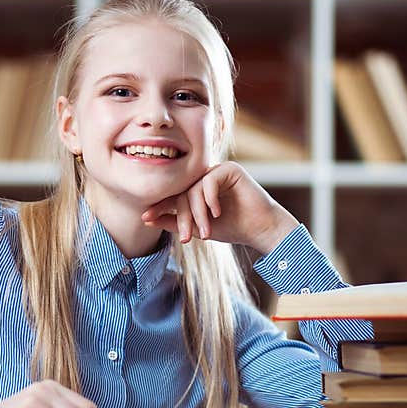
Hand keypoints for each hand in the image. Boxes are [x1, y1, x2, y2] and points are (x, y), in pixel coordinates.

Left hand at [140, 161, 299, 254]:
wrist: (260, 228)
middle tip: (186, 238)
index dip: (160, 206)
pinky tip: (217, 213)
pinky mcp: (230, 169)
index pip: (174, 195)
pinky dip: (210, 199)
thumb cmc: (232, 228)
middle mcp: (204, 178)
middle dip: (183, 217)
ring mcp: (217, 171)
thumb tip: (146, 219)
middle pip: (182, 193)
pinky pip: (209, 181)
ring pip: (194, 190)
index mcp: (196, 189)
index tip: (146, 217)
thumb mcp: (198, 228)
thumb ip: (174, 222)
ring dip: (198, 214)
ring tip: (205, 232)